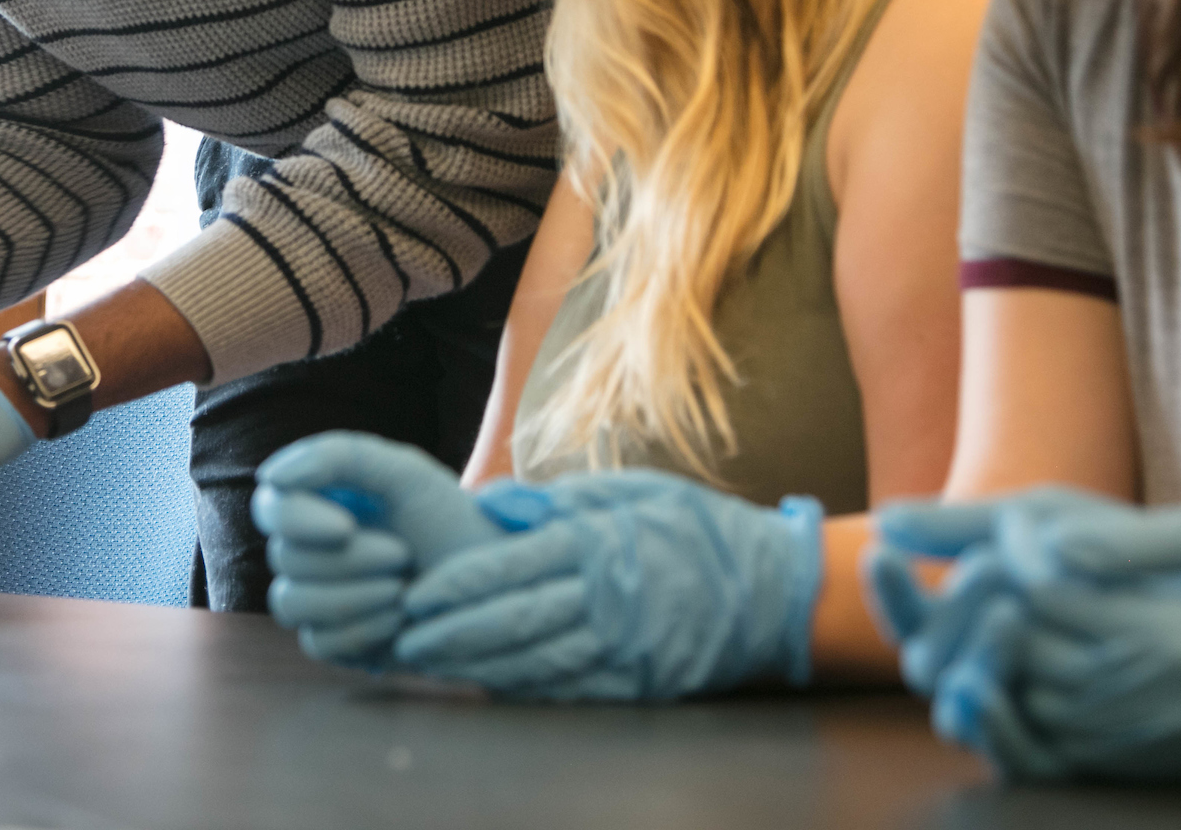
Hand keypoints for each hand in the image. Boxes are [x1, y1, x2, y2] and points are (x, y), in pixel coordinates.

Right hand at [252, 432, 509, 670]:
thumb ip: (340, 456)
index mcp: (319, 499)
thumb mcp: (406, 473)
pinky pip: (318, 641)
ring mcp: (315, 595)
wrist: (487, 585)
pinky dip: (364, 630)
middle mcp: (308, 546)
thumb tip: (270, 477)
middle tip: (403, 554)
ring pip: (291, 603)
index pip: (272, 506)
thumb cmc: (448, 521)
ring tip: (403, 588)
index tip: (345, 527)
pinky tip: (399, 619)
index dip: (297, 519)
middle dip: (350, 560)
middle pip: (285, 558)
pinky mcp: (330, 639)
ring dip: (355, 597)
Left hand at [394, 471, 823, 700]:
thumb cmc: (693, 529)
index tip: (416, 595)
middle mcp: (606, 597)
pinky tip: (492, 685)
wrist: (773, 588)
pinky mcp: (638, 682)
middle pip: (513, 619)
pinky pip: (571, 689)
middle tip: (407, 640)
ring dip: (478, 664)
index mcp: (598, 544)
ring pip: (535, 658)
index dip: (457, 585)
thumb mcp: (629, 492)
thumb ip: (559, 502)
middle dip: (453, 633)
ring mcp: (623, 645)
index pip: (511, 567)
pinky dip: (526, 688)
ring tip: (435, 663)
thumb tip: (491, 503)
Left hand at [881, 496, 1180, 781]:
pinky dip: (993, 723)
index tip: (946, 521)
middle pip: (1007, 658)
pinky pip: (1049, 759)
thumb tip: (1039, 542)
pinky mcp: (1145, 762)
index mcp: (1166, 639)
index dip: (981, 556)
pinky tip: (959, 683)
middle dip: (941, 608)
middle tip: (887, 558)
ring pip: (1015, 710)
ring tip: (905, 612)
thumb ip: (1131, 541)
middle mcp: (1147, 703)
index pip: (1036, 598)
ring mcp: (1145, 742)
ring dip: (951, 662)